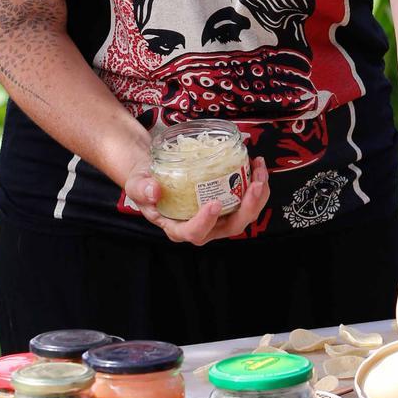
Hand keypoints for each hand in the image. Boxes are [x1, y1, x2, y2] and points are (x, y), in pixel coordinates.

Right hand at [123, 156, 270, 245]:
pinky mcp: (227, 203)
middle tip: (256, 185)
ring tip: (260, 171)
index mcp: (179, 227)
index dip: (206, 222)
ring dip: (258, 195)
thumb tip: (154, 191)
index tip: (214, 204)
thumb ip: (142, 189)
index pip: (195, 233)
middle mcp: (203, 227)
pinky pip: (247, 200)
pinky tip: (256, 165)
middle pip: (230, 227)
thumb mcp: (136, 184)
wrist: (155, 174)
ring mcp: (218, 217)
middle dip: (248, 208)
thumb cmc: (145, 184)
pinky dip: (256, 184)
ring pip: (244, 215)